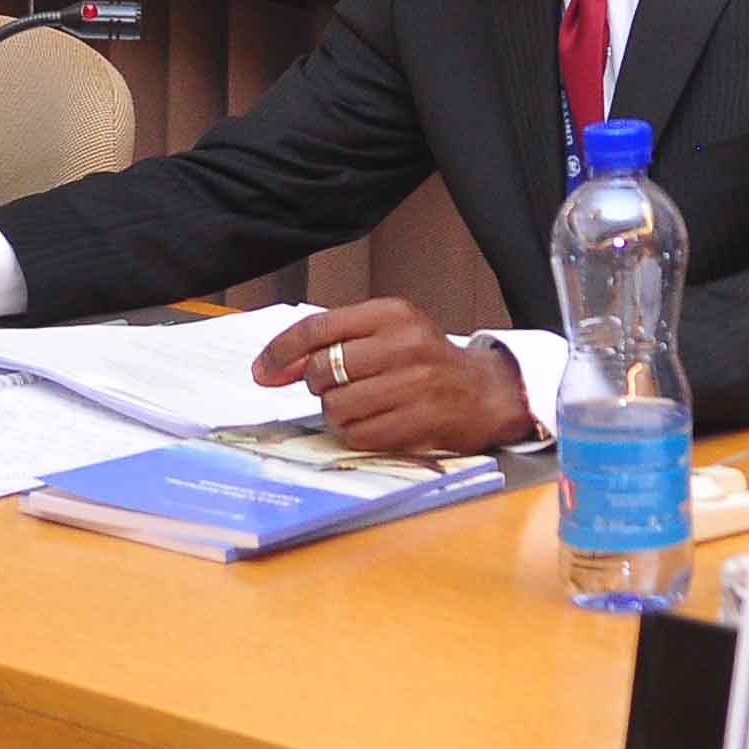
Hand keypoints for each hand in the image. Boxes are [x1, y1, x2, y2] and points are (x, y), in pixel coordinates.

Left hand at [248, 299, 534, 456]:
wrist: (485, 392)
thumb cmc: (425, 362)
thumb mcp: (386, 334)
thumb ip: (334, 342)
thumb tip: (271, 370)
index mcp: (392, 313)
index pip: (318, 328)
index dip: (281, 352)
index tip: (263, 372)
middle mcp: (404, 344)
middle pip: (323, 371)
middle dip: (318, 387)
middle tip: (338, 388)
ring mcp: (415, 384)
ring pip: (337, 407)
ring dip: (338, 414)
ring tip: (362, 407)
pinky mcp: (420, 421)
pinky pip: (360, 435)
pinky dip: (358, 434)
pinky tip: (376, 424)